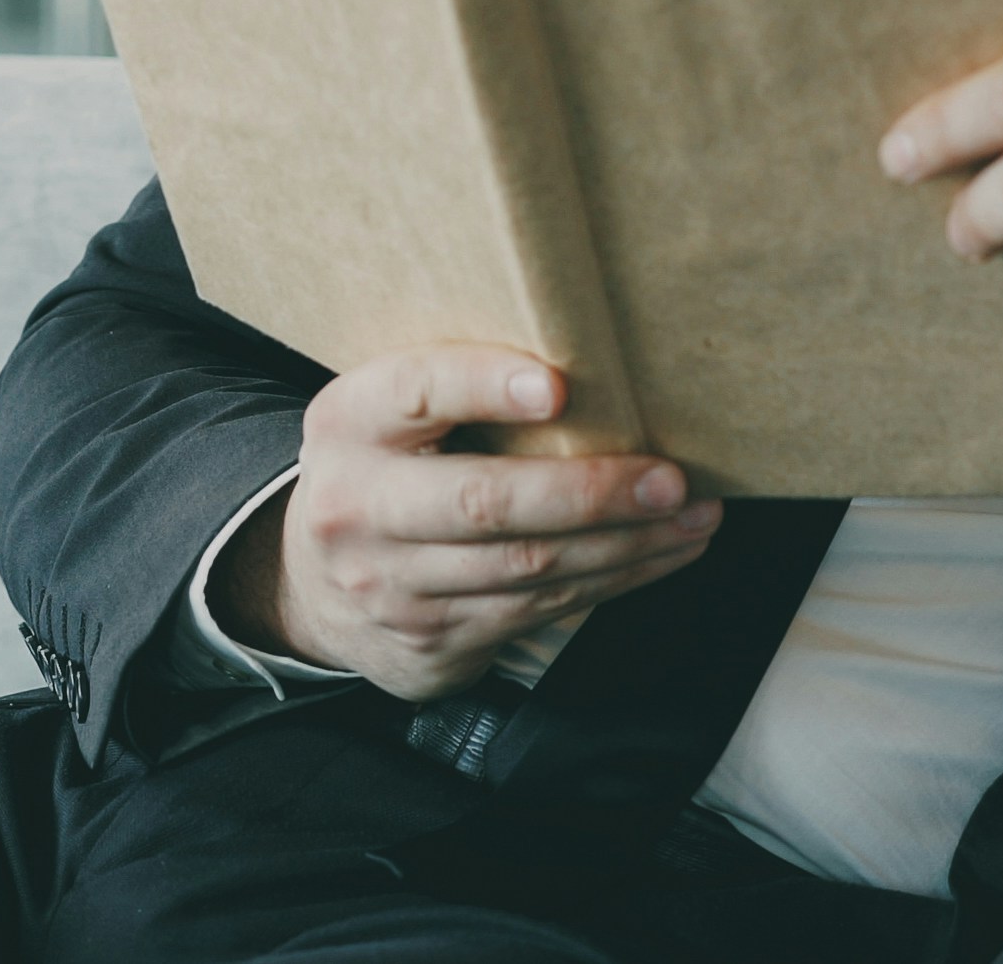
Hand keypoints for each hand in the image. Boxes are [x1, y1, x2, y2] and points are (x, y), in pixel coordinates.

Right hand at [210, 345, 721, 701]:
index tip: (558, 385)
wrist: (309, 586)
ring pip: (527, 569)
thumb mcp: (382, 415)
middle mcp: (360, 508)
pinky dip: (612, 582)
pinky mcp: (433, 641)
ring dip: (626, 544)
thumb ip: (451, 390)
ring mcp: (394, 586)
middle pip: (484, 503)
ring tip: (693, 515)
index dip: (484, 385)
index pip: (416, 391)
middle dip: (589, 493)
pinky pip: (539, 612)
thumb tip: (591, 361)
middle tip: (669, 478)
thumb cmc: (381, 469)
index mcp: (349, 425)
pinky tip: (660, 554)